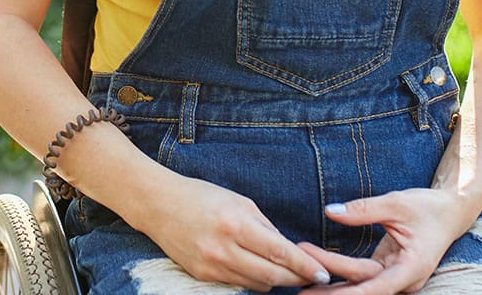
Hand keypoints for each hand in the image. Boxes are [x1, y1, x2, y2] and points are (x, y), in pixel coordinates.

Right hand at [134, 172, 332, 290]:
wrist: (157, 204)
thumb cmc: (200, 195)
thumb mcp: (238, 201)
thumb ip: (265, 226)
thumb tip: (289, 249)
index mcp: (235, 223)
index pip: (280, 252)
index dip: (305, 266)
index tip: (324, 272)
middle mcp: (223, 249)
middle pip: (273, 276)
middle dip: (297, 278)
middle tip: (313, 276)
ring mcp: (212, 267)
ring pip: (257, 285)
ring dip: (276, 280)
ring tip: (286, 270)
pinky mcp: (202, 277)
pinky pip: (238, 285)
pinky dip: (253, 279)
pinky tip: (258, 268)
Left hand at [297, 188, 468, 293]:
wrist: (450, 212)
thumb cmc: (428, 207)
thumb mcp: (397, 203)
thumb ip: (363, 210)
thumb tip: (330, 212)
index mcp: (412, 267)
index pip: (377, 285)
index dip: (350, 291)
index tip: (323, 286)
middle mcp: (405, 279)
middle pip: (363, 285)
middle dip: (330, 285)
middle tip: (299, 282)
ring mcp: (396, 277)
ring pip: (361, 285)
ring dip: (332, 286)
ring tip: (302, 287)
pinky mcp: (388, 271)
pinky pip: (362, 278)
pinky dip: (341, 277)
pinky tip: (319, 279)